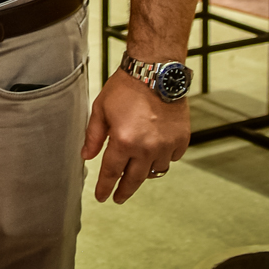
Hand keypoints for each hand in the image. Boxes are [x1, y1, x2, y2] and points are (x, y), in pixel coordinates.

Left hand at [81, 68, 189, 203]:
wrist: (155, 71)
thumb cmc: (126, 87)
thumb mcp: (101, 109)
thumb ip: (93, 136)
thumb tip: (87, 157)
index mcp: (123, 141)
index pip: (111, 173)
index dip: (105, 187)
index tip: (102, 197)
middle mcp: (146, 148)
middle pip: (134, 179)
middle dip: (124, 191)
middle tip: (118, 197)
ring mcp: (166, 145)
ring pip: (155, 171)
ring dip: (144, 173)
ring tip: (136, 170)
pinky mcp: (181, 140)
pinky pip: (171, 159)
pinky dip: (163, 159)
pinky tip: (155, 152)